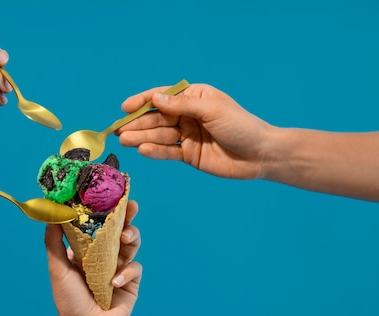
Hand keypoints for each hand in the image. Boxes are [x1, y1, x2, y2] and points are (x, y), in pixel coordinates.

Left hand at [44, 200, 141, 315]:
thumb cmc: (68, 300)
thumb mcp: (57, 267)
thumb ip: (54, 242)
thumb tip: (51, 215)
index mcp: (87, 249)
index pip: (99, 223)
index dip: (106, 209)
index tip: (110, 194)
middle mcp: (105, 255)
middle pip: (120, 227)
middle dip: (127, 215)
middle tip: (131, 206)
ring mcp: (119, 267)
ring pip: (132, 243)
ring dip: (131, 236)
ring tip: (124, 238)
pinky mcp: (131, 281)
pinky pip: (134, 268)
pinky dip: (126, 272)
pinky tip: (114, 283)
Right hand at [118, 83, 272, 179]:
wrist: (260, 154)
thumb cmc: (240, 126)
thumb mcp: (211, 110)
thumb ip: (182, 106)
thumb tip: (155, 99)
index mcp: (194, 97)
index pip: (163, 97)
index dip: (142, 101)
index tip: (125, 108)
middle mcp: (188, 115)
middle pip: (157, 118)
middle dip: (138, 123)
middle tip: (118, 130)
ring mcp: (187, 135)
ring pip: (159, 135)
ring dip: (141, 137)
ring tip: (125, 141)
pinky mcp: (188, 154)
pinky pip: (168, 151)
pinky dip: (155, 151)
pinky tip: (143, 150)